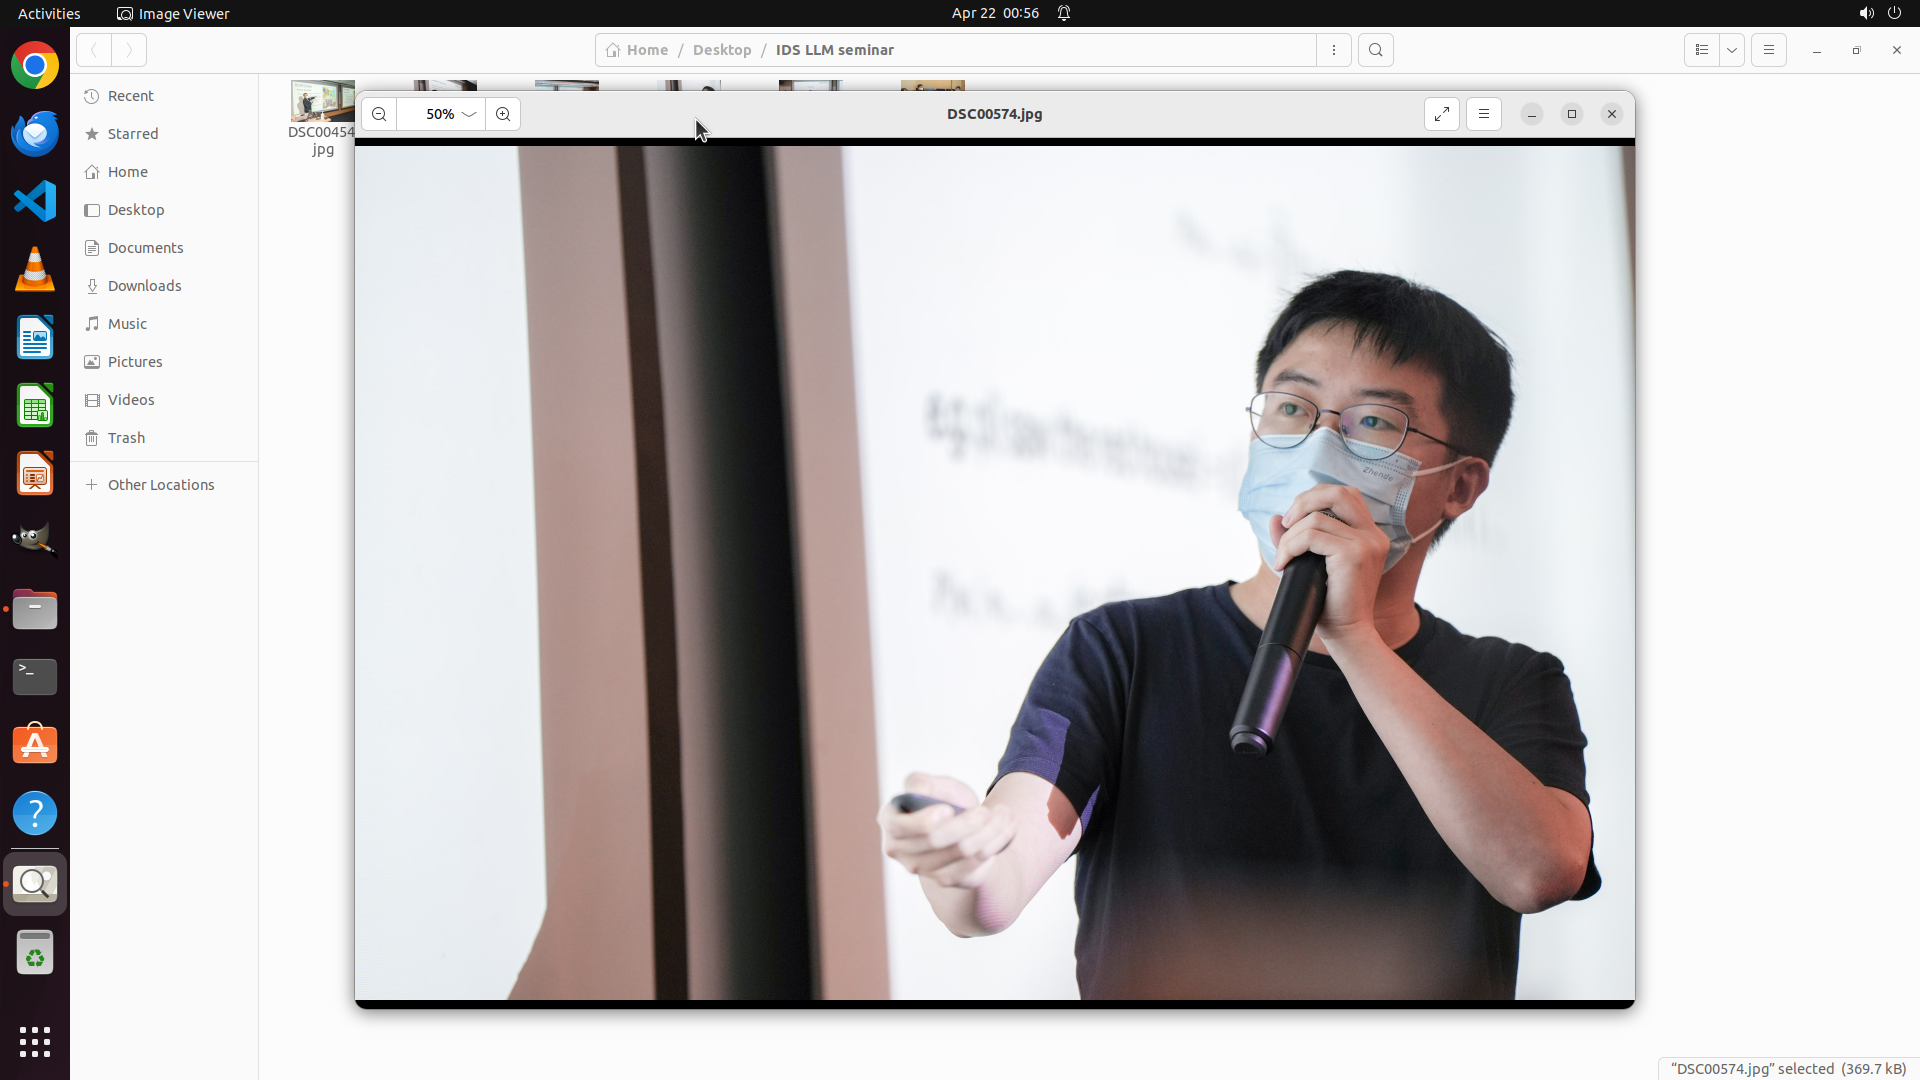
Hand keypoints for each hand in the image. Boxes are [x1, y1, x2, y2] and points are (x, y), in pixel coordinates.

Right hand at [877, 772, 1015, 889]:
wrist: (963, 825)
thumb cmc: (942, 801)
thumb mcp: (934, 785)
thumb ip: (920, 782)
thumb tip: (917, 791)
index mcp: (890, 821)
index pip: (902, 827)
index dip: (924, 821)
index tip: (948, 809)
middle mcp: (900, 850)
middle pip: (936, 841)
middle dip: (967, 823)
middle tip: (988, 810)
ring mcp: (922, 869)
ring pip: (961, 852)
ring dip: (989, 831)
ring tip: (1004, 814)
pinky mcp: (947, 879)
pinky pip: (975, 864)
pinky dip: (996, 843)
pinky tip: (1008, 828)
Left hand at [1272, 483, 1389, 644]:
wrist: (1347, 632)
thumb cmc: (1330, 602)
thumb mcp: (1311, 564)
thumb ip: (1295, 538)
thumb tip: (1275, 517)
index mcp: (1369, 534)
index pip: (1345, 494)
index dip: (1315, 497)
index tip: (1294, 521)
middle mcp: (1373, 535)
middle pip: (1338, 492)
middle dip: (1304, 501)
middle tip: (1286, 524)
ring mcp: (1367, 542)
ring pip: (1317, 517)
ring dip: (1290, 536)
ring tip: (1283, 558)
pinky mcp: (1355, 554)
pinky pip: (1312, 536)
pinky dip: (1290, 546)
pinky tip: (1284, 564)